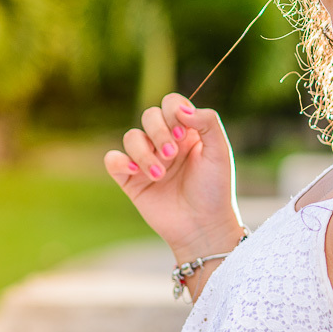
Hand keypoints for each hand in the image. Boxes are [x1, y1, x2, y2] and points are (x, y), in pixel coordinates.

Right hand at [103, 92, 243, 258]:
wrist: (203, 227)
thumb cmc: (215, 190)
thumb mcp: (220, 152)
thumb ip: (208, 122)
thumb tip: (182, 109)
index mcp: (187, 131)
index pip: (171, 104)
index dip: (173, 112)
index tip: (183, 133)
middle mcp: (165, 142)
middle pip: (149, 116)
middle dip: (159, 132)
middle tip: (172, 155)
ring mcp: (147, 160)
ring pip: (131, 137)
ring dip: (144, 152)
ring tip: (160, 175)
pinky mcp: (130, 180)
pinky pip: (112, 159)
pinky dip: (119, 161)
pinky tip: (135, 171)